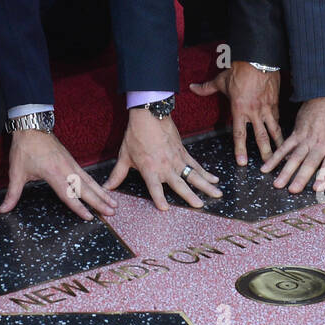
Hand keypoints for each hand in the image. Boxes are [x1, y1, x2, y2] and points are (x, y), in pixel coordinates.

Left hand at [2, 129, 116, 220]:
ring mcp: (71, 164)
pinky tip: (103, 190)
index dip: (79, 208)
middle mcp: (66, 169)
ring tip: (114, 204)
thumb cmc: (24, 148)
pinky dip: (97, 184)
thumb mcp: (16, 172)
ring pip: (90, 182)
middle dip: (99, 202)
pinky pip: (87, 175)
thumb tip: (2, 210)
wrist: (32, 125)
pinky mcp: (72, 160)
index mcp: (53, 173)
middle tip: (112, 213)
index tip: (90, 217)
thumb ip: (12, 194)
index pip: (68, 194)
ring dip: (103, 193)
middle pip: (86, 189)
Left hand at [105, 109, 222, 210]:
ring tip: (217, 195)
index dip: (159, 198)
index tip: (165, 209)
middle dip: (190, 196)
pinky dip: (206, 172)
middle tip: (200, 206)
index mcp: (150, 170)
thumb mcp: (124, 156)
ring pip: (194, 175)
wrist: (148, 115)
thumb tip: (107, 187)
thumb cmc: (135, 136)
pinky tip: (215, 179)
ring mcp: (176, 159)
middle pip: (180, 184)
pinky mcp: (183, 152)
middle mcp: (165, 167)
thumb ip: (117, 174)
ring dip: (206, 186)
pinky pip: (196, 165)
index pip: (155, 188)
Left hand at [190, 62, 282, 165]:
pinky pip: (278, 117)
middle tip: (267, 166)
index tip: (242, 163)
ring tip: (282, 156)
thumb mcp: (220, 80)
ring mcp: (266, 107)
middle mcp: (254, 112)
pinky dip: (281, 127)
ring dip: (278, 144)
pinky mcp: (275, 101)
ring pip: (274, 129)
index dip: (241, 150)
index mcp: (239, 109)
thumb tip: (192, 87)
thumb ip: (207, 88)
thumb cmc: (238, 70)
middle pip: (260, 137)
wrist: (257, 58)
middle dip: (264, 153)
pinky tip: (285, 135)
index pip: (239, 134)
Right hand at [260, 95, 324, 193]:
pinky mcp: (296, 133)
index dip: (322, 177)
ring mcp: (306, 139)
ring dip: (285, 171)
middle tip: (292, 191)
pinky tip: (266, 167)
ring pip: (294, 157)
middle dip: (300, 178)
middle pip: (309, 163)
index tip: (316, 188)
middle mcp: (320, 144)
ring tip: (277, 184)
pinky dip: (275, 157)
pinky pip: (284, 147)